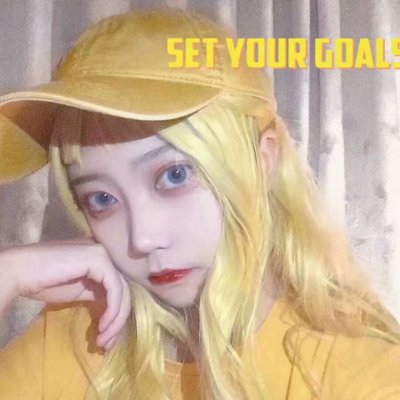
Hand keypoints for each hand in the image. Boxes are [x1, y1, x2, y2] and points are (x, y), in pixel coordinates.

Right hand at [0, 238, 131, 349]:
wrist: (19, 271)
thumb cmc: (42, 281)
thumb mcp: (77, 290)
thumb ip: (97, 294)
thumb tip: (114, 316)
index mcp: (102, 261)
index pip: (119, 288)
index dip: (117, 315)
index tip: (107, 339)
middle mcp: (105, 254)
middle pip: (124, 290)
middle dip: (118, 321)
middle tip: (106, 344)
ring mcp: (103, 254)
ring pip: (123, 291)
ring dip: (116, 320)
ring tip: (102, 339)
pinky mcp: (99, 259)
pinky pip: (115, 289)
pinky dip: (113, 310)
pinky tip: (102, 325)